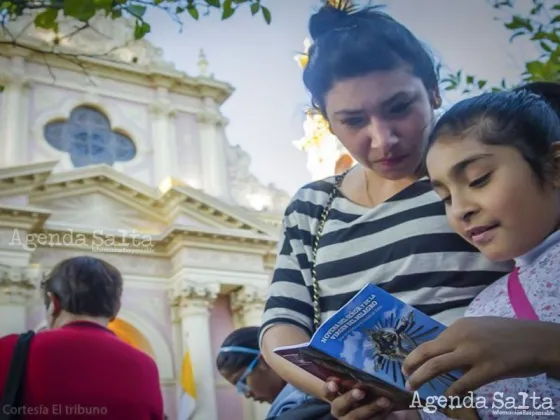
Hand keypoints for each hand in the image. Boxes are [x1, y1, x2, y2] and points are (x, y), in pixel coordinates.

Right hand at [323, 378, 393, 419]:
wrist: (364, 409)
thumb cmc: (358, 390)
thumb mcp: (352, 385)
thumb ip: (351, 378)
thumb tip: (357, 360)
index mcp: (334, 397)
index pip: (327, 392)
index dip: (329, 388)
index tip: (334, 384)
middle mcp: (339, 410)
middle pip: (339, 405)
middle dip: (350, 398)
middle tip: (361, 392)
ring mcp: (350, 418)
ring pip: (356, 416)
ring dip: (371, 408)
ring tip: (385, 401)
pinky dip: (380, 414)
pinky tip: (389, 407)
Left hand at [402, 317, 555, 396]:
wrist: (536, 339)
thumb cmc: (507, 334)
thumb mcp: (478, 328)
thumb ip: (459, 339)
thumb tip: (444, 353)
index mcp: (459, 326)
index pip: (430, 343)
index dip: (416, 355)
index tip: (408, 364)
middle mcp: (461, 337)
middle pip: (427, 353)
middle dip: (411, 365)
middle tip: (403, 376)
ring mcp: (474, 353)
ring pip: (438, 367)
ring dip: (421, 378)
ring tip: (412, 387)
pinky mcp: (488, 369)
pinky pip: (463, 384)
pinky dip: (451, 392)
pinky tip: (446, 398)